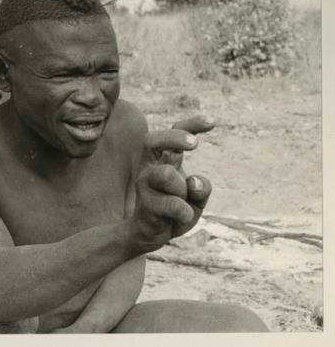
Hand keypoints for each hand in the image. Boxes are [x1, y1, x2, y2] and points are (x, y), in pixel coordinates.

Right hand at [132, 116, 213, 248]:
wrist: (149, 235)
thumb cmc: (174, 211)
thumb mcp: (196, 199)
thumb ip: (202, 189)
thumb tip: (195, 181)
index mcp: (164, 160)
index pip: (174, 134)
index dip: (192, 124)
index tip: (212, 122)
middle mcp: (150, 167)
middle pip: (153, 140)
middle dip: (174, 137)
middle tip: (194, 144)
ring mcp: (145, 185)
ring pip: (165, 174)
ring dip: (181, 189)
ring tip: (183, 202)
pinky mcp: (145, 204)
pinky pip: (171, 203)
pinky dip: (184, 211)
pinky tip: (183, 216)